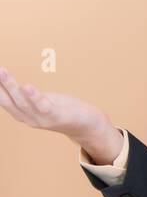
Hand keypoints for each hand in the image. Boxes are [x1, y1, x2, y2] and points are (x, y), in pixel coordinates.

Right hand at [0, 65, 120, 161]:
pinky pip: (43, 106)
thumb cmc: (63, 109)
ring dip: (11, 86)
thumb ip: (26, 95)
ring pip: (23, 102)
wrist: (88, 125)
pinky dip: (35, 97)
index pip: (4, 101)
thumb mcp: (40, 101)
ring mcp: (43, 119)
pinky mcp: (58, 116)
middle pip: (9, 101)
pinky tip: (27, 86)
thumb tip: (9, 82)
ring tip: (2, 72)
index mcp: (24, 114)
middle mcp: (29, 119)